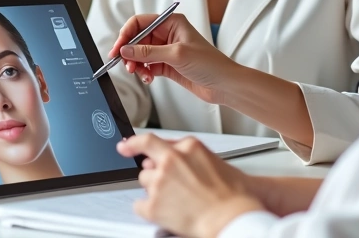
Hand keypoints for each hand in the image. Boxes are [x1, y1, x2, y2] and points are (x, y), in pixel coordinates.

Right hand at [109, 13, 239, 103]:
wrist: (224, 85)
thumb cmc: (210, 64)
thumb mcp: (176, 55)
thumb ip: (148, 52)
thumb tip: (126, 50)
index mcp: (172, 23)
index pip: (140, 22)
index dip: (126, 34)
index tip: (118, 49)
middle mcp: (168, 34)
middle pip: (137, 39)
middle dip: (129, 52)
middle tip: (125, 65)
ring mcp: (166, 50)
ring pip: (140, 54)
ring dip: (136, 64)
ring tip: (138, 73)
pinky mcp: (167, 65)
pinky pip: (147, 66)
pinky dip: (144, 72)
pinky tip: (148, 78)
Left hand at [118, 133, 264, 237]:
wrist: (233, 218)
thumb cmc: (232, 195)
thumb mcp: (215, 161)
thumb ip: (190, 154)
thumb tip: (171, 155)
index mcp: (188, 147)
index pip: (152, 140)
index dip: (135, 143)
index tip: (125, 145)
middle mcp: (171, 161)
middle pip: (147, 161)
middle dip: (148, 166)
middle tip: (153, 172)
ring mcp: (160, 182)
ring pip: (145, 182)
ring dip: (155, 191)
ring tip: (177, 201)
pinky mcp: (153, 205)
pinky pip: (140, 206)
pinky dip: (150, 210)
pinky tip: (167, 213)